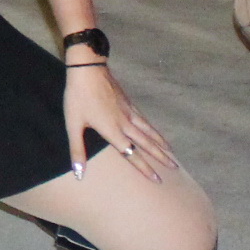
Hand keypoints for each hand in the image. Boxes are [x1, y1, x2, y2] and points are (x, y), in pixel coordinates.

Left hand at [61, 64, 177, 182]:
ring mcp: (129, 111)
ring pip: (149, 131)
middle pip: (147, 144)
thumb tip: (79, 173)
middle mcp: (125, 123)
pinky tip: (155, 131)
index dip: (144, 168)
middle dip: (161, 157)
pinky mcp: (128, 102)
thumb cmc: (78, 97)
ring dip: (161, 143)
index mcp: (113, 131)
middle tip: (175, 168)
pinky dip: (153, 128)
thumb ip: (77, 150)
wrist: (88, 69)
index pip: (132, 154)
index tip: (157, 179)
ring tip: (172, 152)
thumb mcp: (73, 125)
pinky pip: (144, 120)